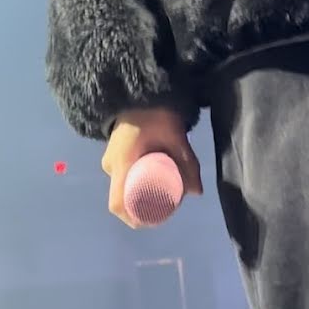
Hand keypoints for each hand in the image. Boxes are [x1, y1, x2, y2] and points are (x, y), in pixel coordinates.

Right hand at [101, 106, 202, 228]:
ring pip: (123, 185)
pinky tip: (152, 181)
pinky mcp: (115, 153)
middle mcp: (111, 165)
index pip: (118, 203)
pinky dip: (135, 182)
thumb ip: (187, 163)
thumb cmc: (157, 113)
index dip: (133, 217)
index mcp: (122, 163)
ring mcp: (111, 159)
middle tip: (165, 205)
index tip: (152, 219)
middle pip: (123, 196)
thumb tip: (197, 192)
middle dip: (142, 206)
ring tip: (162, 192)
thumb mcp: (176, 138)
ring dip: (139, 193)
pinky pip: (123, 175)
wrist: (141, 89)